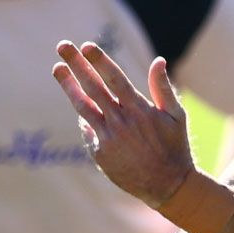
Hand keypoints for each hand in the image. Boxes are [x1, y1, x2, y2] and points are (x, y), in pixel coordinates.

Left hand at [53, 41, 194, 207]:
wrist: (167, 186)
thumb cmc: (174, 147)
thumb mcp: (176, 116)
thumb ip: (163, 88)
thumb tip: (158, 60)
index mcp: (140, 110)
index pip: (115, 79)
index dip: (100, 62)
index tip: (87, 46)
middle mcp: (122, 122)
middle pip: (94, 88)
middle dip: (77, 65)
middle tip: (63, 46)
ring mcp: (108, 138)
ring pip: (83, 107)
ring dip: (69, 86)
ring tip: (57, 69)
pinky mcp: (100, 153)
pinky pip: (88, 128)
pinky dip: (84, 115)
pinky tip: (80, 101)